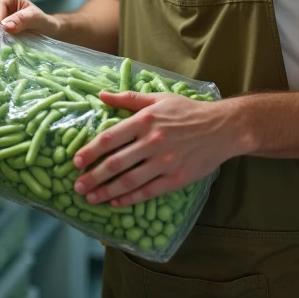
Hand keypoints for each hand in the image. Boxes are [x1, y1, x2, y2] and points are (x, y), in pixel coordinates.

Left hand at [71, 91, 237, 207]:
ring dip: (106, 191)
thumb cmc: (188, 111)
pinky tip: (115, 202)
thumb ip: (128, 99)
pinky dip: (129, 198)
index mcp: (145, 120)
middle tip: (77, 186)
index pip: (110, 138)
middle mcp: (152, 141)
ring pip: (129, 180)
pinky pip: (147, 192)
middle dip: (93, 177)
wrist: (222, 128)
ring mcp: (164, 162)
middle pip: (116, 163)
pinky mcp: (176, 178)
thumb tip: (101, 95)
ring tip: (91, 198)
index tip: (76, 162)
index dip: (90, 152)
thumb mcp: (158, 98)